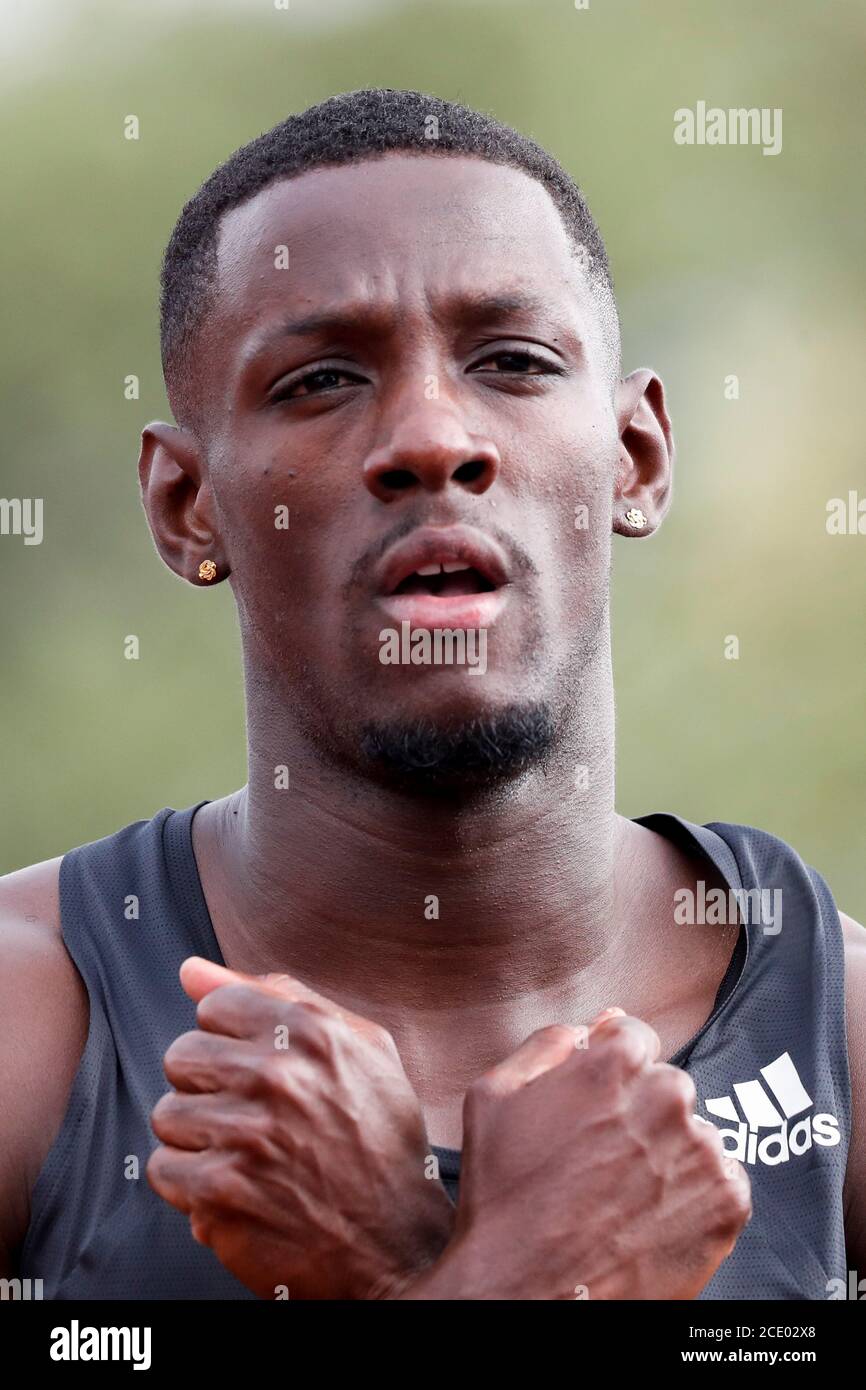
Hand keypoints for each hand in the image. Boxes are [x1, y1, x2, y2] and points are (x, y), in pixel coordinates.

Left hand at [147, 957, 453, 1298]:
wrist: (398, 1246)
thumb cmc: (379, 1142)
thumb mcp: (359, 1049)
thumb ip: (277, 996)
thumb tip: (191, 971)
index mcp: (310, 1031)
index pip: (214, 1007)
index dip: (233, 1042)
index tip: (259, 1073)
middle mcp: (277, 1076)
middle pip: (181, 1056)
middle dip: (209, 1088)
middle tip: (253, 1118)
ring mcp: (247, 1136)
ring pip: (168, 1114)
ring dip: (199, 1140)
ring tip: (248, 1156)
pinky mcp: (221, 1193)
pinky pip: (164, 1170)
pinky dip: (192, 1186)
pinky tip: (236, 1190)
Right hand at [404, 1011, 750, 1299]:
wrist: (525, 1294)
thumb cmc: (502, 1197)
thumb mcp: (493, 1096)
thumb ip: (547, 1044)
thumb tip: (595, 1026)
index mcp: (613, 1063)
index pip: (634, 1037)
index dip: (613, 1072)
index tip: (598, 1106)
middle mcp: (667, 1096)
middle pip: (667, 1085)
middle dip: (642, 1112)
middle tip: (603, 1160)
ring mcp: (702, 1150)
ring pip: (694, 1133)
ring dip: (669, 1153)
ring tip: (624, 1196)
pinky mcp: (728, 1201)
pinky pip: (724, 1177)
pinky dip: (696, 1193)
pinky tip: (652, 1216)